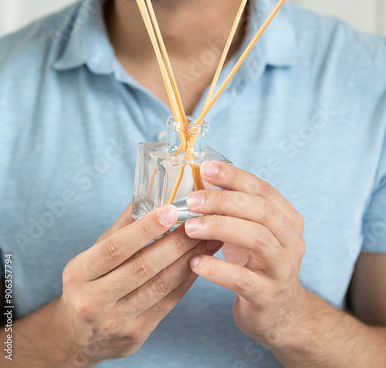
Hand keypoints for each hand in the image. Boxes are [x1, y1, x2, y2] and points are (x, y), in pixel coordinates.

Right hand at [55, 203, 221, 366]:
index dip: (145, 229)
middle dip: (175, 243)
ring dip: (188, 260)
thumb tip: (149, 195)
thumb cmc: (88, 285)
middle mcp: (93, 300)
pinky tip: (200, 262)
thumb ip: (121, 228)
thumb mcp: (93, 255)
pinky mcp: (136, 333)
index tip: (171, 210)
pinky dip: (186, 279)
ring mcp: (116, 321)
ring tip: (207, 240)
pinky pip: (168, 302)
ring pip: (160, 285)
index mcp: (79, 274)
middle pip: (142, 267)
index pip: (115, 247)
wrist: (77, 338)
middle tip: (198, 224)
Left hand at [184, 161, 306, 347]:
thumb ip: (233, 207)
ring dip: (220, 228)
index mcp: (287, 219)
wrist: (279, 314)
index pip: (263, 189)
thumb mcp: (249, 231)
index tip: (206, 168)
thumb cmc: (257, 264)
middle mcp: (291, 240)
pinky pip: (242, 279)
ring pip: (257, 239)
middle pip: (261, 210)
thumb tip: (201, 178)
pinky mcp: (268, 295)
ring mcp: (283, 268)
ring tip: (189, 228)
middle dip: (224, 201)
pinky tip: (194, 262)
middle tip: (192, 200)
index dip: (235, 176)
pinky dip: (216, 268)